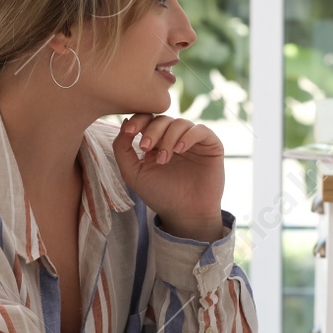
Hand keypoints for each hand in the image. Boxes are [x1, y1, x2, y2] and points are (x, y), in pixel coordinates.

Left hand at [112, 113, 225, 239]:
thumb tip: (124, 123)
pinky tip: (179, 150)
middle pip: (162, 119)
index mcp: (157, 142)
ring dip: (168, 138)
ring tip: (164, 159)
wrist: (185, 213)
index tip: (130, 131)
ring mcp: (193, 141)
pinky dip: (188, 136)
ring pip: (180, 123)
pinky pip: (201, 130)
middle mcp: (175, 138)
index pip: (148, 119)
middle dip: (152, 130)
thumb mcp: (133, 174)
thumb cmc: (160, 195)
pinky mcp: (210, 145)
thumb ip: (122, 150)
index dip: (138, 120)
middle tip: (145, 147)